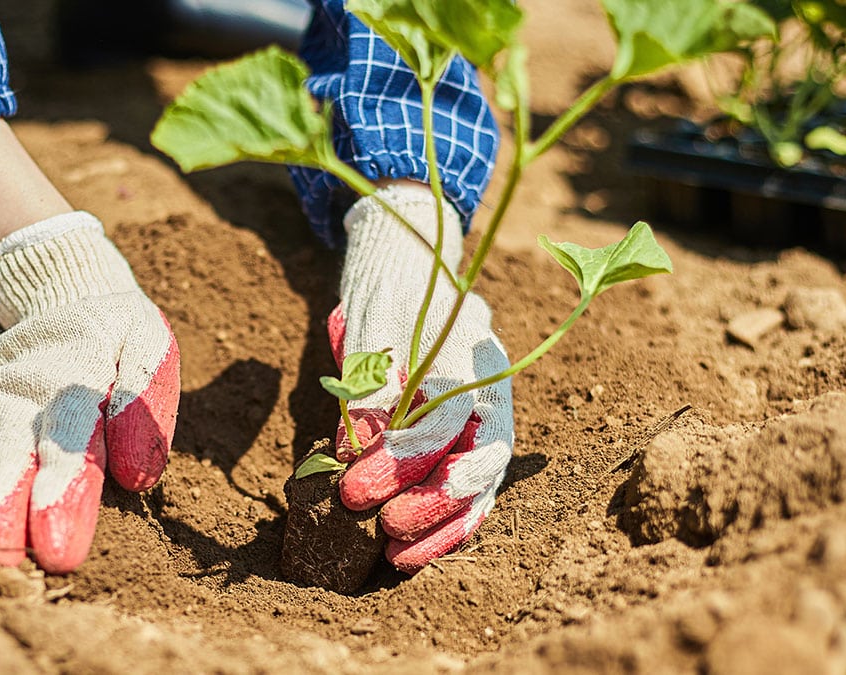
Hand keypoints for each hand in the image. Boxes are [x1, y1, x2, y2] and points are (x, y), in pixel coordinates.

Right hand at [0, 212, 179, 578]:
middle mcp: (23, 398)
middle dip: (4, 519)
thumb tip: (137, 475)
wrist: (67, 296)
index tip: (57, 548)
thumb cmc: (119, 335)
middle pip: (12, 464)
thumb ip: (144, 400)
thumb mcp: (148, 344)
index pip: (69, 444)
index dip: (62, 496)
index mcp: (74, 380)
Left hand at [330, 184, 513, 572]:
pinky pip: (472, 486)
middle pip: (479, 457)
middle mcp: (491, 384)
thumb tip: (354, 453)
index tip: (354, 482)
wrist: (408, 259)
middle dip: (430, 499)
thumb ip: (368, 385)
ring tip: (397, 556)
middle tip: (382, 523)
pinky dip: (446, 521)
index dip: (403, 456)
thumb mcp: (370, 325)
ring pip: (482, 482)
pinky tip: (412, 549)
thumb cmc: (386, 287)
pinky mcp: (475, 432)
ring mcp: (489, 410)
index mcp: (470, 348)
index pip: (446, 415)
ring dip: (443, 524)